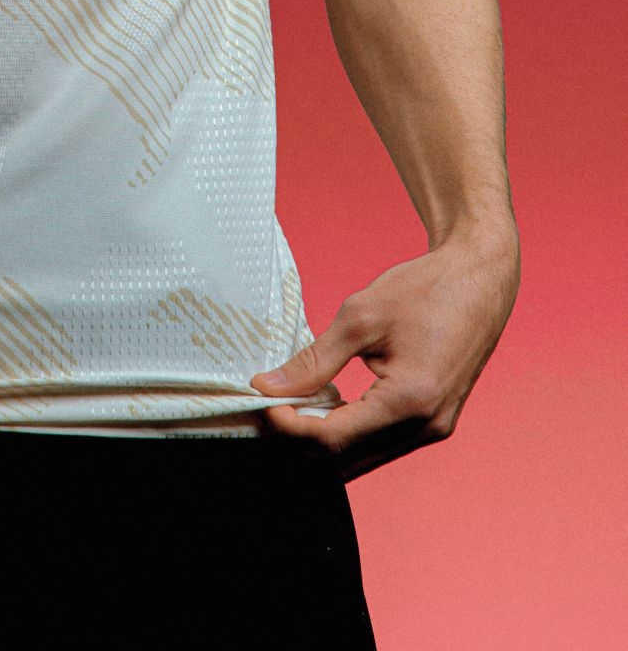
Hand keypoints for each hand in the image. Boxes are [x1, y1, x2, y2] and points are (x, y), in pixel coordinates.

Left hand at [249, 226, 519, 481]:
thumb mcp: (361, 317)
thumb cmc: (425, 290)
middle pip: (347, 459)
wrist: (478, 279)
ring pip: (364, 457)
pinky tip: (325, 406)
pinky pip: (382, 443)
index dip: (289, 428)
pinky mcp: (434, 421)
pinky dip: (349, 432)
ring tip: (290, 406)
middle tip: (268, 407)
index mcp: (411, 401)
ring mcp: (434, 429)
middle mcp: (427, 426)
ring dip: (323, 440)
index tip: (261, 403)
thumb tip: (270, 387)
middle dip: (301, 441)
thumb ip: (314, 360)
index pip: (334, 438)